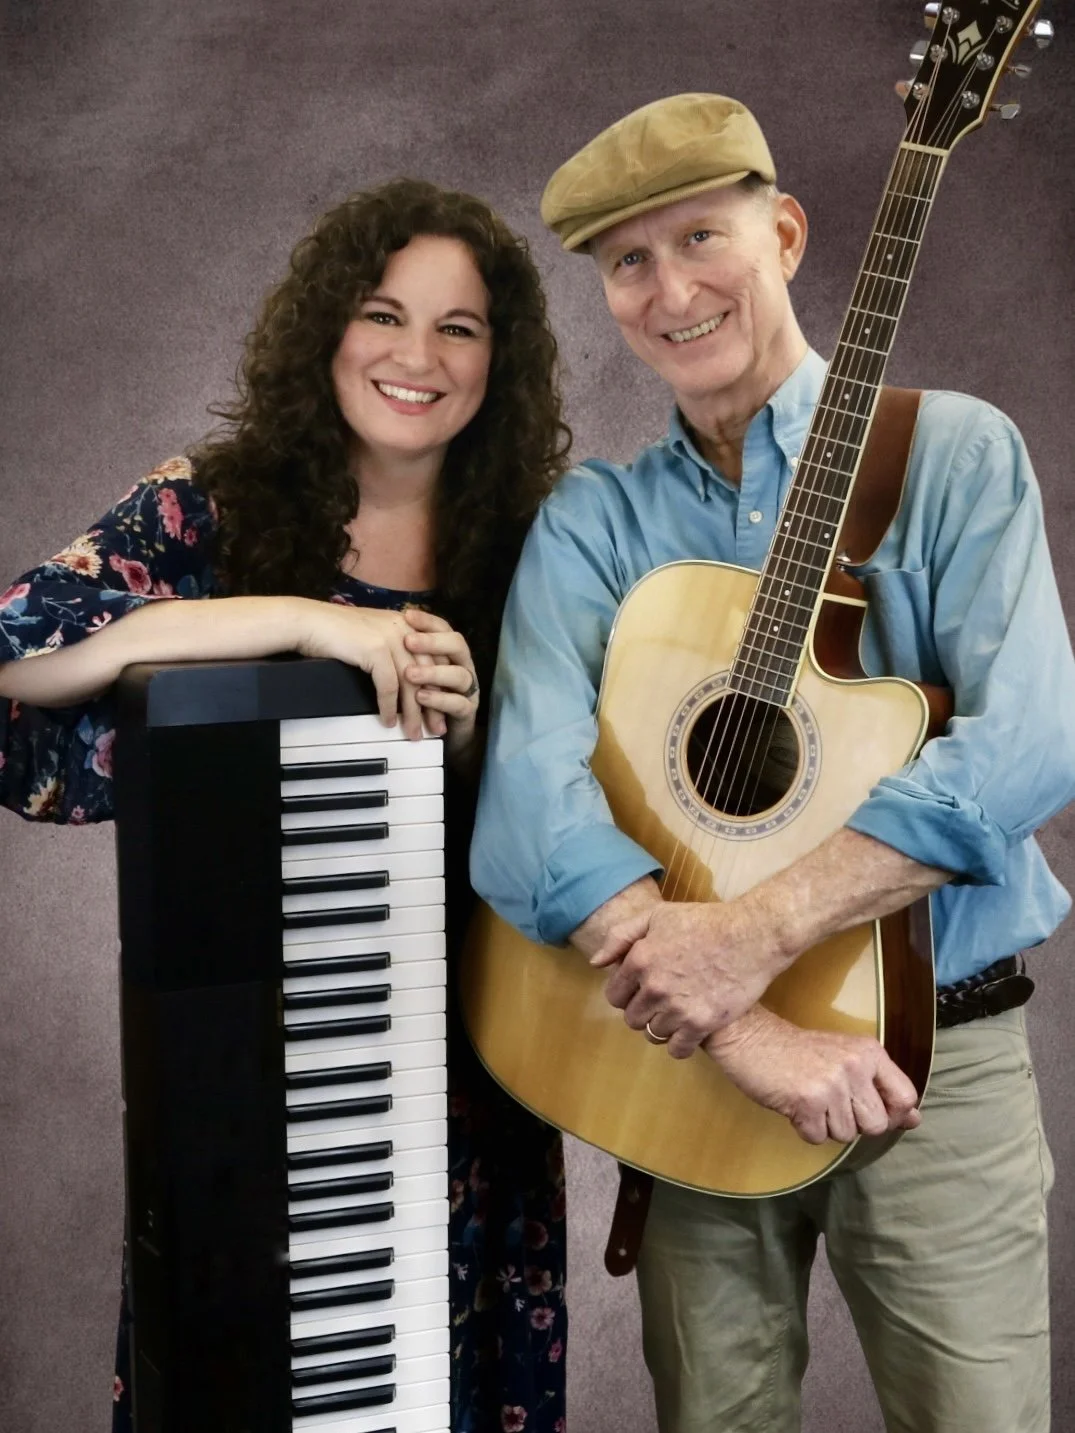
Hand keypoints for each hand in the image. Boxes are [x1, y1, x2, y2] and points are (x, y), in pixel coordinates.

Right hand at [293, 601, 428, 738]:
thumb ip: (392, 649)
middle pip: (429, 672)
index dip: (441, 685)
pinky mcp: (376, 649)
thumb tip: (405, 678)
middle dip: (434, 704)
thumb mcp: (372, 635)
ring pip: (411, 683)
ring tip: (413, 732)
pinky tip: (388, 721)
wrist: (307, 622)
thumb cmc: (334, 631)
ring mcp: (391, 637)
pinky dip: (389, 707)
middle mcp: (404, 628)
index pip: (435, 658)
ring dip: (413, 713)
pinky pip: (389, 686)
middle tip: (437, 728)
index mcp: (407, 623)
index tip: (442, 709)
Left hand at [401, 607, 479, 768]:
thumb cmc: (426, 695)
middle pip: (457, 645)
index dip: (428, 621)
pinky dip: (439, 699)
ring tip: (410, 674)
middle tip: (408, 641)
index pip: (444, 628)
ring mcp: (468, 689)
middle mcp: (464, 666)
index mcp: (452, 653)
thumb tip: (382, 629)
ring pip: (459, 674)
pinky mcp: (467, 711)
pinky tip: (421, 696)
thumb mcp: (416, 670)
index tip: (407, 615)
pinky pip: (458, 703)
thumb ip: (407, 653)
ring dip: (434, 673)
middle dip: (433, 642)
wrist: (443, 731)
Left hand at [591, 899, 785, 1057]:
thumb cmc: (705, 922)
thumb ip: (621, 936)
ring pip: (653, 1035)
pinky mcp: (701, 1024)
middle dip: (642, 1012)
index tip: (640, 991)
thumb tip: (597, 964)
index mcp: (639, 960)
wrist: (752, 936)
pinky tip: (689, 1032)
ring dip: (662, 1027)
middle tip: (661, 1002)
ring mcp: (677, 1008)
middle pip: (632, 1019)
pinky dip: (680, 1045)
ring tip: (677, 1014)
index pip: (615, 995)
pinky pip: (677, 1049)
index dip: (626, 994)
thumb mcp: (658, 916)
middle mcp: (654, 987)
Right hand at [704, 1009, 921, 1144]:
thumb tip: (916, 1119)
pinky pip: (818, 1137)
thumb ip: (881, 1086)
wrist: (752, 1037)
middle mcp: (855, 1067)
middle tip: (832, 1103)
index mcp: (870, 1053)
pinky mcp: (806, 1102)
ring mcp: (831, 1085)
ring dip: (826, 1125)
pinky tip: (795, 1105)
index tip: (874, 1112)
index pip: (906, 1097)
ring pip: (846, 1135)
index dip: (895, 1115)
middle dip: (854, 1123)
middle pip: (876, 1125)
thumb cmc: (799, 1050)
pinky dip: (805, 1128)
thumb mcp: (846, 1058)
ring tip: (810, 1099)